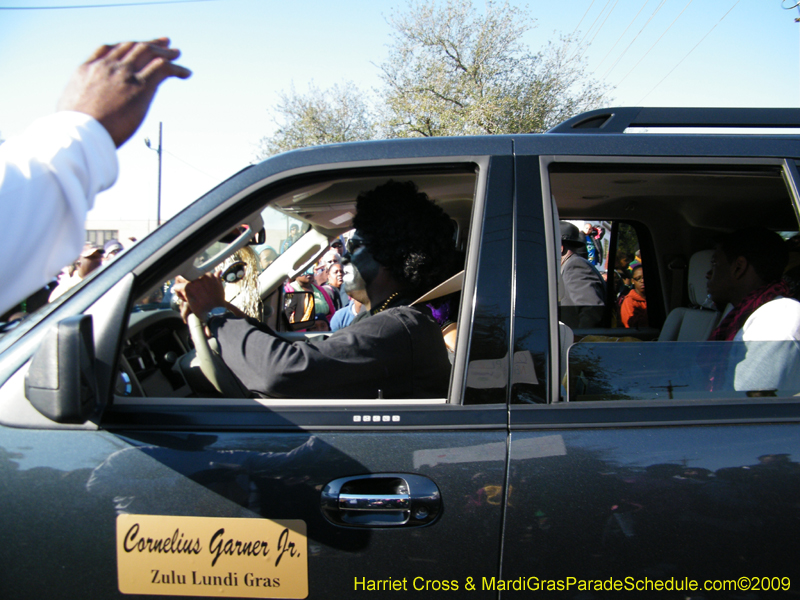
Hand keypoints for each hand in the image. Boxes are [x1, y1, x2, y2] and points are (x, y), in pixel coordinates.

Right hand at [57, 38, 190, 146]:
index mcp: (88, 69)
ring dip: (165, 53)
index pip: (109, 49)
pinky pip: (162, 69)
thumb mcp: (70, 108)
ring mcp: (124, 74)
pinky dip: (176, 68)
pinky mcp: (140, 86)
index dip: (126, 46)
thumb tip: (82, 115)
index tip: (135, 45)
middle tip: (164, 44)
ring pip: (149, 53)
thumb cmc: (73, 129)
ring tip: (177, 54)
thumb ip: (80, 103)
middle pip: (132, 47)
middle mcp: (107, 66)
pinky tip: (186, 73)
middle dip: (149, 43)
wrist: (80, 133)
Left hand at [173, 273, 225, 322]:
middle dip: (187, 284)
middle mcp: (201, 276)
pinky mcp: (187, 287)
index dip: (195, 283)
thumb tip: (218, 272)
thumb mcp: (219, 288)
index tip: (197, 290)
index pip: (196, 274)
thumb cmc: (217, 302)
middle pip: (188, 276)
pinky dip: (178, 293)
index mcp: (209, 275)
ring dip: (182, 288)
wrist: (215, 312)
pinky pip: (176, 287)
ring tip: (186, 296)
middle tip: (191, 293)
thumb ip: (216, 278)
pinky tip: (184, 299)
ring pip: (180, 280)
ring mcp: (194, 281)